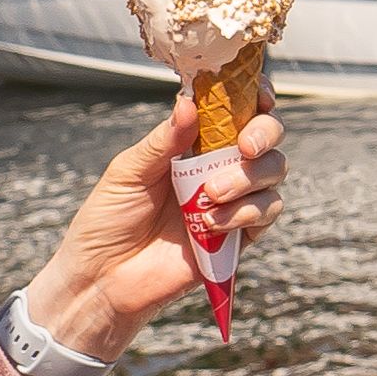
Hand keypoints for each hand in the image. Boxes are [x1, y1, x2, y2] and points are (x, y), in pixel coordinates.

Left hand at [27, 101, 290, 363]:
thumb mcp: (129, 170)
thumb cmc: (108, 219)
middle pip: (267, 138)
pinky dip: (245, 212)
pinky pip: (266, 212)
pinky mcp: (240, 235)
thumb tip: (188, 101)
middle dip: (264, 134)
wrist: (103, 278)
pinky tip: (211, 222)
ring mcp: (232, 200)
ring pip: (273, 172)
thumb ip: (165, 139)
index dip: (257, 97)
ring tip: (209, 195)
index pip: (236, 111)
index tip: (259, 97)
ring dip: (247, 179)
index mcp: (192, 144)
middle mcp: (218, 167)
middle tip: (244, 146)